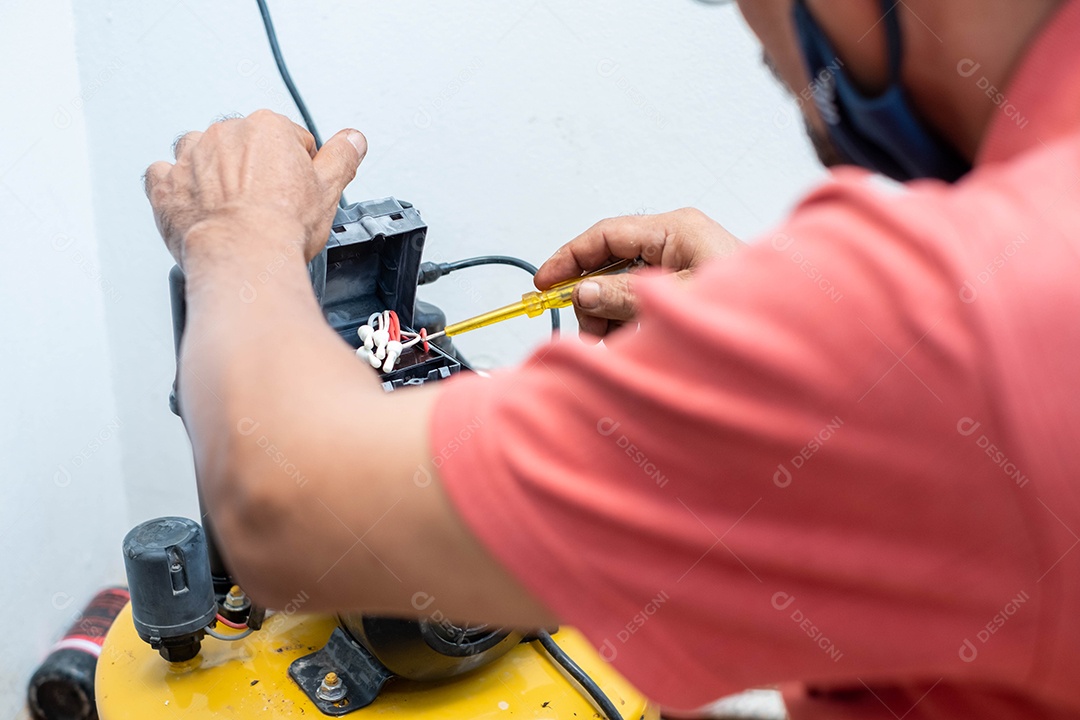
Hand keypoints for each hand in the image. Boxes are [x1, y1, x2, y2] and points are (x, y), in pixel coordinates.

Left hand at [143, 110, 366, 266]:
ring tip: (230, 206)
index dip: (297, 168)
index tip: (296, 191)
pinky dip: (177, 188)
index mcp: (267, 128)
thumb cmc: (280, 226)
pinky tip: (195, 206)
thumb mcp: (329, 189)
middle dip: (254, 170)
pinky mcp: (164, 185)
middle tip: (267, 205)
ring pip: (201, 154)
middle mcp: (224, 134)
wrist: (243, 256)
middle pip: (243, 145)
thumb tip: (353, 140)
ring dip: (212, 172)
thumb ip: (342, 157)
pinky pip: (163, 175)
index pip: (288, 139)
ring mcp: (190, 158)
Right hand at [534, 208, 743, 341]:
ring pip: (624, 291)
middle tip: (593, 339)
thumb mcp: (673, 302)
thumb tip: (580, 293)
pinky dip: (634, 329)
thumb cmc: (746, 311)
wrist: (797, 337)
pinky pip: (645, 306)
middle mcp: (677, 242)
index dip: (569, 258)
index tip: (542, 284)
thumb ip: (621, 296)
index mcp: (675, 228)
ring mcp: (684, 266)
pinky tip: (640, 349)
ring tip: (625, 351)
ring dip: (614, 322)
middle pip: (610, 265)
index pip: (605, 234)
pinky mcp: (689, 291)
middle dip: (594, 303)